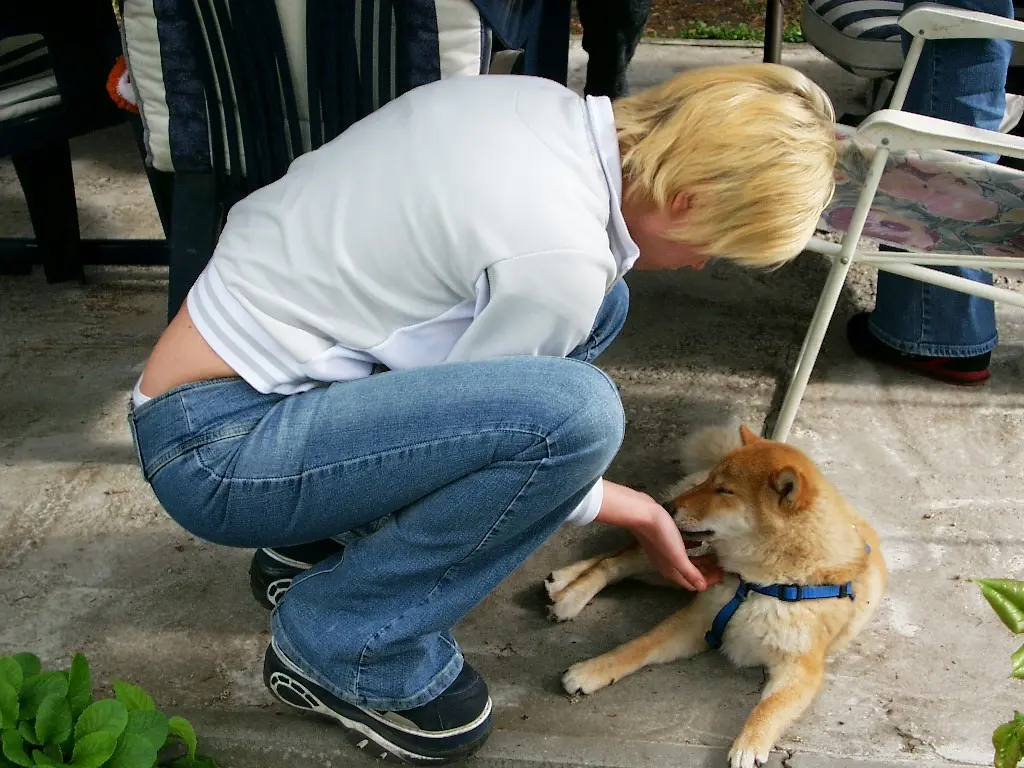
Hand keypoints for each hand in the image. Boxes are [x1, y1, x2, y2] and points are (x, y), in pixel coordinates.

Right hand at [595, 481, 723, 590]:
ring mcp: (664, 552)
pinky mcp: (664, 539)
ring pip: (686, 561)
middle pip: (690, 573)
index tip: (723, 573)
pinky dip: (693, 549)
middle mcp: (667, 564)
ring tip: (713, 554)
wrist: (642, 513)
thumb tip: (702, 588)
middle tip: (721, 564)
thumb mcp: (678, 555)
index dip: (708, 581)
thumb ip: (690, 572)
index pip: (692, 584)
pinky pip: (682, 549)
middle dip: (706, 572)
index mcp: (671, 571)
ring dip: (700, 561)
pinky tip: (699, 542)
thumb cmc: (662, 535)